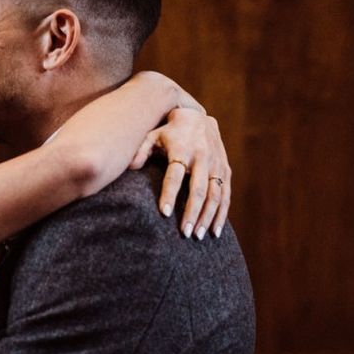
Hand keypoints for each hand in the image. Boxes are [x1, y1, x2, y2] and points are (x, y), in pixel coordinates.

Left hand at [129, 108, 230, 238]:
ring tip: (197, 236)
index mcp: (182, 149)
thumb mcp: (152, 135)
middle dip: (192, 212)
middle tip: (184, 233)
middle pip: (198, 189)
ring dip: (207, 217)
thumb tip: (128, 167)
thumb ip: (140, 150)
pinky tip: (214, 231)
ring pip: (214, 195)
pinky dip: (221, 214)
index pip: (175, 175)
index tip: (165, 213)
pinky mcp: (225, 169)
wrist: (197, 117)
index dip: (170, 193)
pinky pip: (225, 195)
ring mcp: (216, 164)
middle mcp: (202, 157)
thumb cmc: (168, 131)